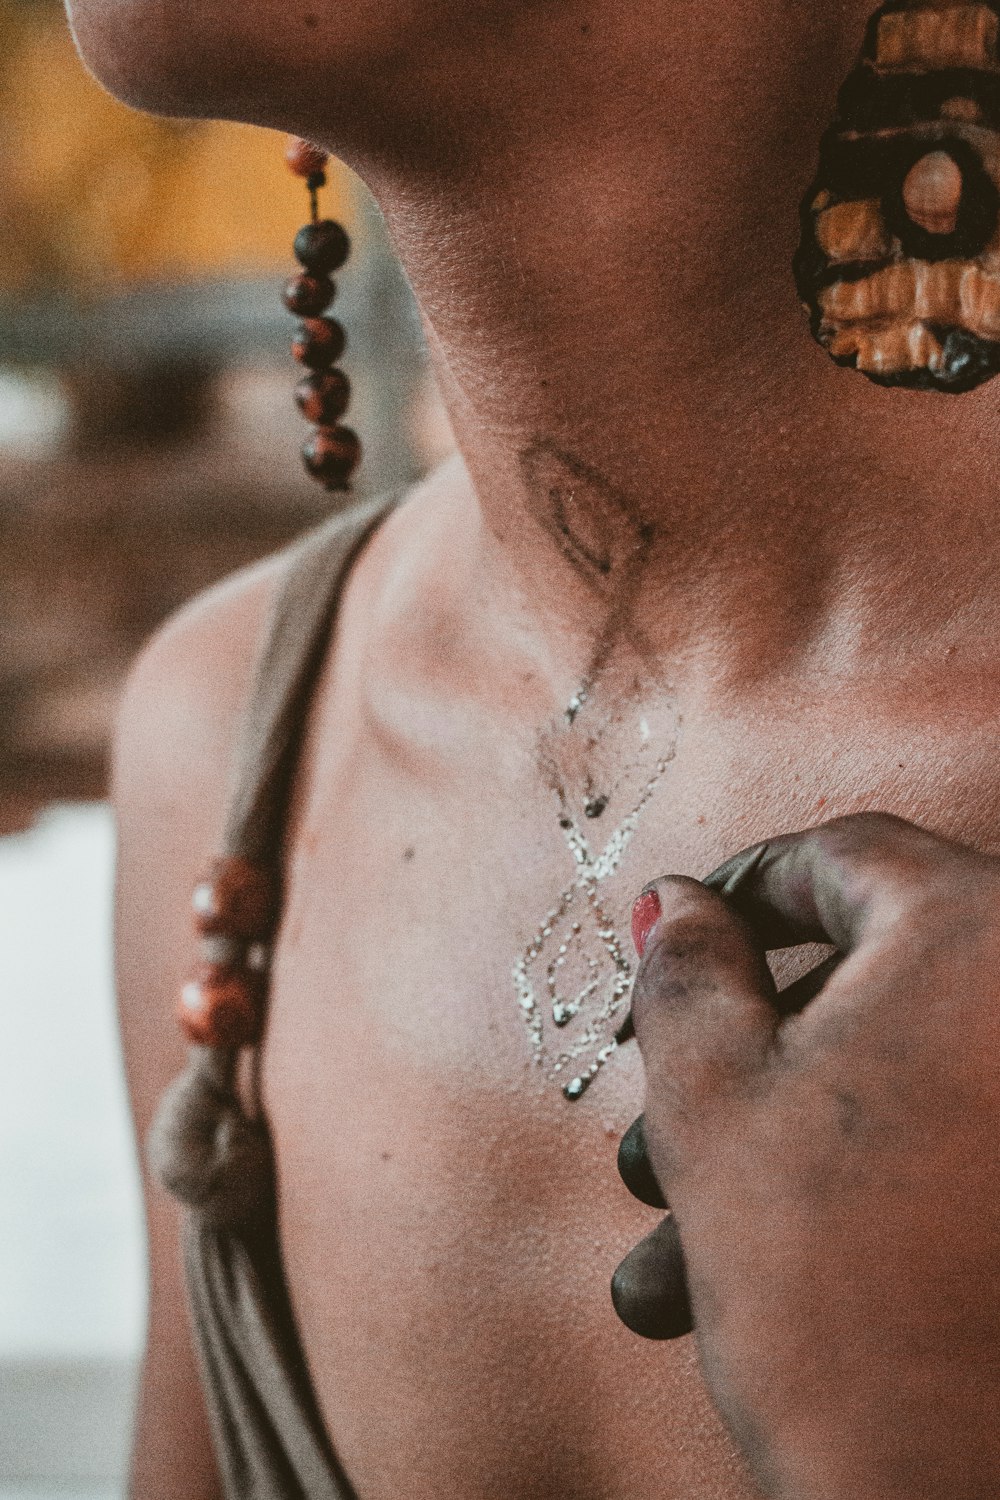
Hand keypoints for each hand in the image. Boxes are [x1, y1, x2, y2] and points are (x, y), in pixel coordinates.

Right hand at [613, 813, 999, 1499]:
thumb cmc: (839, 1296)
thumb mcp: (716, 1101)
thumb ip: (687, 971)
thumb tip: (679, 900)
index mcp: (980, 933)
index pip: (841, 858)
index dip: (737, 894)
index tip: (673, 938)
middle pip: (869, 984)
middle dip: (743, 1056)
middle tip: (658, 1121)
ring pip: (901, 1081)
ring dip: (785, 1139)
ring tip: (676, 1241)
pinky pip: (955, 1140)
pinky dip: (867, 1178)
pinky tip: (767, 1264)